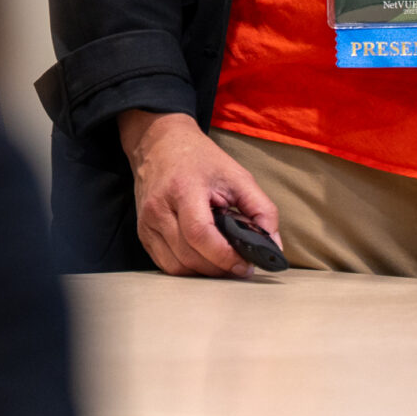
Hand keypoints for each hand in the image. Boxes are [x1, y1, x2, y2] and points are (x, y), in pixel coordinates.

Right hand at [117, 110, 281, 279]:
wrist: (159, 143)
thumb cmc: (200, 159)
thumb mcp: (237, 176)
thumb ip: (261, 209)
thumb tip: (274, 247)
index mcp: (183, 189)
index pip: (199, 233)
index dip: (225, 256)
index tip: (245, 265)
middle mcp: (158, 208)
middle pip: (189, 255)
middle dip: (219, 268)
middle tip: (240, 265)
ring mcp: (146, 222)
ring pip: (177, 266)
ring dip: (204, 272)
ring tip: (223, 260)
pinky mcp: (142, 233)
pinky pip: (166, 264)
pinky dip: (188, 268)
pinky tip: (203, 257)